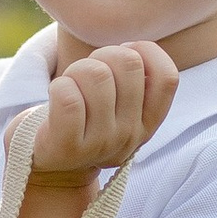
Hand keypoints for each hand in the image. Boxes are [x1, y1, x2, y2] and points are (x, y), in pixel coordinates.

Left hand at [30, 40, 176, 176]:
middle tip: (87, 74)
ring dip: (75, 71)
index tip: (123, 55)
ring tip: (70, 87)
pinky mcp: (67, 147)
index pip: (168, 78)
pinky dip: (58, 87)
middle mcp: (129, 136)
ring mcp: (100, 144)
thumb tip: (134, 49)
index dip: (147, 52)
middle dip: (102, 56)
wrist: (49, 168)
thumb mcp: (117, 106)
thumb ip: (132, 81)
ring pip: (96, 75)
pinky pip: (69, 99)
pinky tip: (56, 96)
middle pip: (128, 63)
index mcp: (147, 124)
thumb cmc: (82, 122)